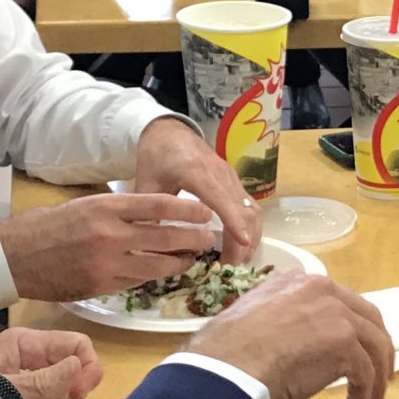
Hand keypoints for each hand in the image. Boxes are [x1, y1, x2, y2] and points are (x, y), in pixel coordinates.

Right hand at [0, 190, 227, 302]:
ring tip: (192, 258)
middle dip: (192, 239)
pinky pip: (137, 282)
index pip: (157, 205)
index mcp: (105, 207)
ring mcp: (106, 263)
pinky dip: (153, 277)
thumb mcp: (84, 205)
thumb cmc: (48, 226)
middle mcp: (109, 234)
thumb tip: (152, 213)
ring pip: (157, 266)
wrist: (14, 256)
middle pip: (165, 237)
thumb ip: (117, 210)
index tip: (205, 212)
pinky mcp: (101, 286)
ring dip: (178, 262)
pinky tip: (164, 272)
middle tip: (209, 239)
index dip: (187, 210)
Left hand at [132, 113, 259, 260]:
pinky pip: (250, 206)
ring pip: (252, 209)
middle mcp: (220, 174)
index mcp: (196, 172)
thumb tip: (151, 246)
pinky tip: (241, 245)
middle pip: (243, 209)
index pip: (221, 198)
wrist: (169, 131)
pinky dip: (249, 227)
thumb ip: (150, 213)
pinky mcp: (234, 182)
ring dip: (250, 236)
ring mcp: (231, 177)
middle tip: (230, 267)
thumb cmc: (156, 156)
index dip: (234, 221)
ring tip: (239, 261)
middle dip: (242, 241)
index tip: (242, 243)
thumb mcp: (146, 183)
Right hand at [185, 273, 396, 398]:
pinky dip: (363, 396)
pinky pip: (365, 373)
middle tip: (378, 373)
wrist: (227, 369)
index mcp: (297, 282)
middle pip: (367, 319)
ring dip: (376, 378)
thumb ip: (281, 321)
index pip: (338, 302)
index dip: (351, 329)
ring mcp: (336, 315)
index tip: (354, 350)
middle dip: (376, 349)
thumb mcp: (254, 320)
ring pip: (373, 346)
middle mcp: (322, 290)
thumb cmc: (227, 354)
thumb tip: (288, 344)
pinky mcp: (345, 344)